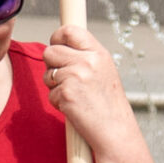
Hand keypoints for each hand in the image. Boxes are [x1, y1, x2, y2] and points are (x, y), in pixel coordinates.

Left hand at [44, 24, 136, 156]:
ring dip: (54, 86)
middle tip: (65, 80)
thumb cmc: (109, 105)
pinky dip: (58, 103)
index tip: (57, 47)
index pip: (70, 30)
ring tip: (75, 97)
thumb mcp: (104, 73)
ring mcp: (77, 76)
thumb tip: (59, 46)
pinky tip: (75, 109)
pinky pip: (50, 94)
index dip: (57, 37)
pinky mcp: (67, 93)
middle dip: (52, 66)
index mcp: (99, 54)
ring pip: (48, 74)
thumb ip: (85, 57)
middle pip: (50, 51)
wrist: (116, 132)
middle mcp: (89, 61)